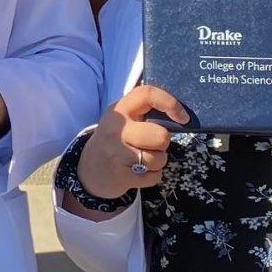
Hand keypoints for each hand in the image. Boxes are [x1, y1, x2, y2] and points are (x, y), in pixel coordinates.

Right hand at [77, 84, 188, 200]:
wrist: (88, 170)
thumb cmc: (114, 141)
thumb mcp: (121, 120)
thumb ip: (143, 113)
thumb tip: (178, 115)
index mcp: (119, 110)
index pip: (147, 94)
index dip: (170, 103)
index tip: (183, 117)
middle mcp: (117, 129)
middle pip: (161, 135)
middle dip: (163, 143)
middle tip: (151, 145)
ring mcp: (117, 153)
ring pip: (159, 159)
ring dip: (157, 162)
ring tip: (143, 160)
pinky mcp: (121, 176)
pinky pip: (154, 176)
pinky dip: (152, 176)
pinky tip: (138, 172)